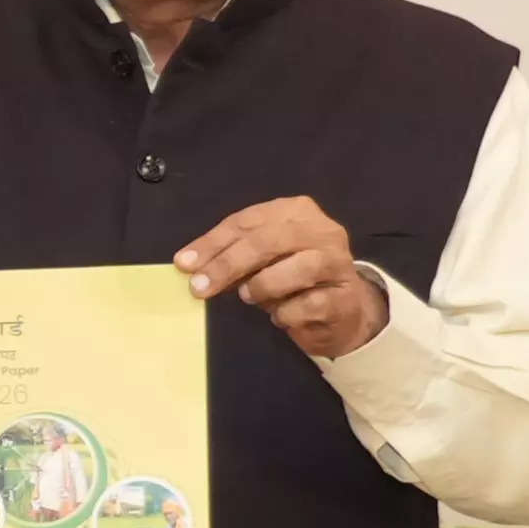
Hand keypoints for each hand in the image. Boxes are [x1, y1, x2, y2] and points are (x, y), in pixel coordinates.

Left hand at [178, 196, 389, 361]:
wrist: (338, 310)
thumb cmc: (290, 279)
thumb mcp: (257, 261)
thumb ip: (229, 256)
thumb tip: (189, 265)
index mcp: (296, 211)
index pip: (247, 222)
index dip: (213, 243)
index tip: (184, 264)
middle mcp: (323, 230)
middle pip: (269, 241)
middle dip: (228, 264)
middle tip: (199, 287)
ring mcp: (339, 263)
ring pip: (298, 268)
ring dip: (262, 287)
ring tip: (249, 297)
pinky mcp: (344, 297)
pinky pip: (308, 305)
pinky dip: (284, 314)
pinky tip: (279, 316)